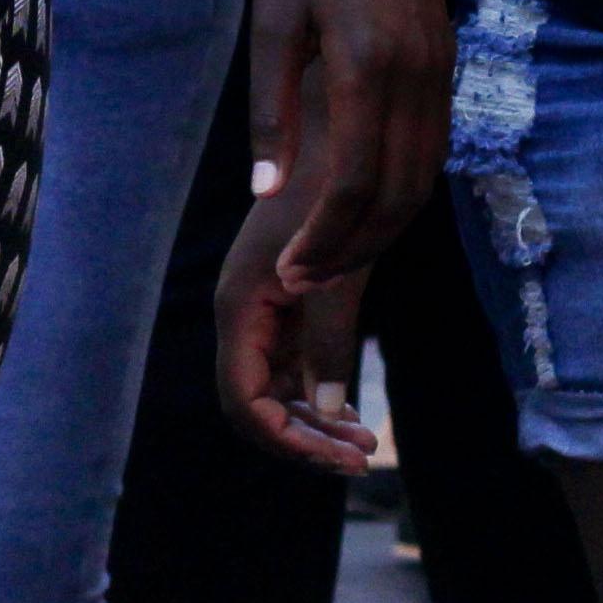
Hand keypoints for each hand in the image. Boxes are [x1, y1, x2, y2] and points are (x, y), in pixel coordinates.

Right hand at [217, 186, 375, 475]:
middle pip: (256, 405)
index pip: (244, 401)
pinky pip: (291, 369)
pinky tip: (354, 413)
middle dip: (302, 439)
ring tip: (363, 441)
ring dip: (313, 424)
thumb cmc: (329, 201)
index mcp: (239, 309)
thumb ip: (330, 340)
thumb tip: (329, 408)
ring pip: (275, 392)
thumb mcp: (336, 275)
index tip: (338, 456)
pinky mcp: (283, 309)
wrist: (332, 145)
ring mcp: (261, 315)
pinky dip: (318, 397)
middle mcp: (242, 317)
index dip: (286, 439)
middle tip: (360, 457)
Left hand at [247, 0, 451, 282]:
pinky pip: (431, 148)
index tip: (289, 274)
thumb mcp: (272, 19)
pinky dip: (402, 191)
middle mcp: (417, 75)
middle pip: (399, 195)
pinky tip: (362, 207)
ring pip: (424, 179)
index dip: (326, 239)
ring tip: (330, 258)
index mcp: (369, 63)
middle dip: (353, 249)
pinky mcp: (445, 64)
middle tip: (306, 282)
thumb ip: (272, 111)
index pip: (357, 183)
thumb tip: (266, 194)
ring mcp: (440, 70)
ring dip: (381, 229)